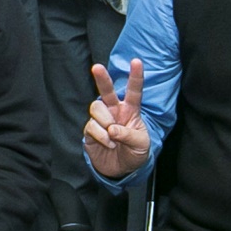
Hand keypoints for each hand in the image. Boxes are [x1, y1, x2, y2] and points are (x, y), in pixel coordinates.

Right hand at [82, 60, 151, 179]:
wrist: (121, 170)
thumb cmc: (134, 153)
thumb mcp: (141, 145)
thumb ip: (129, 135)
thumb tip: (112, 129)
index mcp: (130, 110)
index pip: (134, 91)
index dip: (135, 76)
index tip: (137, 61)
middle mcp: (114, 111)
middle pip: (106, 91)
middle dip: (102, 78)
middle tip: (97, 67)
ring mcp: (101, 120)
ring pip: (96, 108)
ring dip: (104, 121)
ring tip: (112, 136)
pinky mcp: (90, 131)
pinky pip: (91, 126)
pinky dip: (100, 136)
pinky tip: (107, 144)